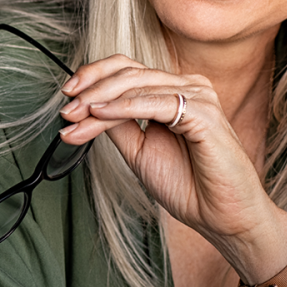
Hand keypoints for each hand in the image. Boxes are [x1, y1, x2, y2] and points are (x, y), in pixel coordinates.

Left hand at [58, 54, 286, 274]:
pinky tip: (100, 113)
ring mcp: (198, 96)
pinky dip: (124, 106)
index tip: (66, 97)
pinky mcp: (203, 112)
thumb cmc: (189, 185)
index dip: (93, 77)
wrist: (221, 216)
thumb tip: (86, 108)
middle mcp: (188, 87)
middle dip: (90, 89)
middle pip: (129, 72)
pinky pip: (156, 102)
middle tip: (65, 110)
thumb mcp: (140, 151)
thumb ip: (118, 126)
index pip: (128, 69)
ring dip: (99, 100)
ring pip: (137, 85)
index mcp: (174, 92)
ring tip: (75, 116)